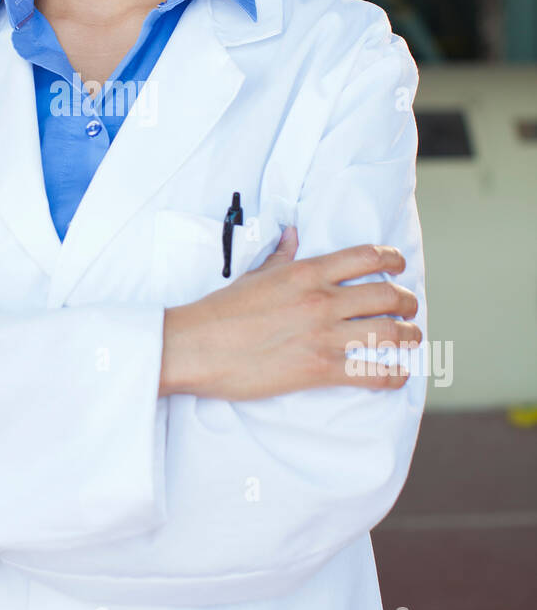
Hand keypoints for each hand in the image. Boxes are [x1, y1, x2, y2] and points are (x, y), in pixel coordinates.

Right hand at [159, 226, 421, 399]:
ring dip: (408, 335)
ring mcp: (323, 335)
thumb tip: (292, 235)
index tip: (399, 266)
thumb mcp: (255, 275)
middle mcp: (321, 300)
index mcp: (306, 272)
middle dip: (407, 302)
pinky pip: (372, 373)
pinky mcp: (319, 369)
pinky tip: (398, 375)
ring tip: (411, 337)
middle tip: (410, 308)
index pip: (365, 257)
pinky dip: (393, 375)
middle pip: (385, 295)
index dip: (392, 260)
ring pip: (387, 332)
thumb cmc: (222, 311)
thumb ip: (281, 255)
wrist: (197, 346)